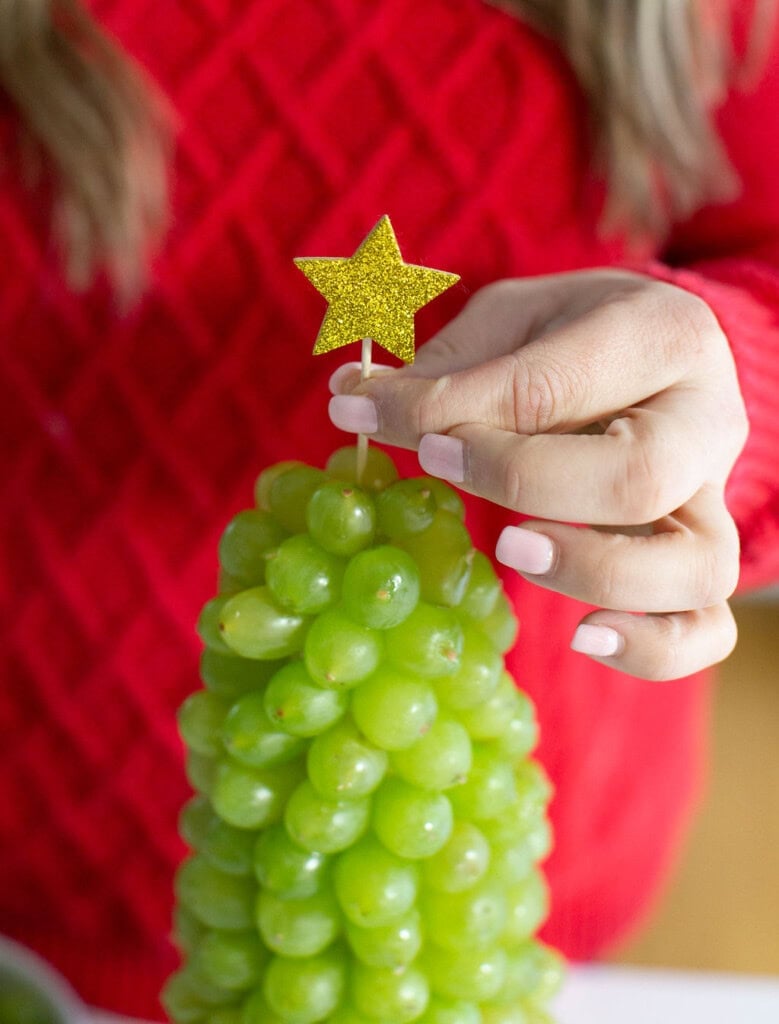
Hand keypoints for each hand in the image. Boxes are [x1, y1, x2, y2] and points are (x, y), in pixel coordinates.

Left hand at [328, 270, 748, 680]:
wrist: (657, 355)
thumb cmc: (575, 332)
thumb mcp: (514, 317)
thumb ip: (450, 363)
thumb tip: (354, 404)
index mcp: (662, 334)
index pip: (549, 388)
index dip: (451, 410)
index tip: (368, 414)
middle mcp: (705, 420)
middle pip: (637, 478)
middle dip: (519, 480)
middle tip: (440, 463)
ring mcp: (712, 498)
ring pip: (693, 564)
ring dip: (589, 570)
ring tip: (511, 550)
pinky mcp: (703, 555)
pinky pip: (707, 625)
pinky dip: (652, 648)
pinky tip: (581, 636)